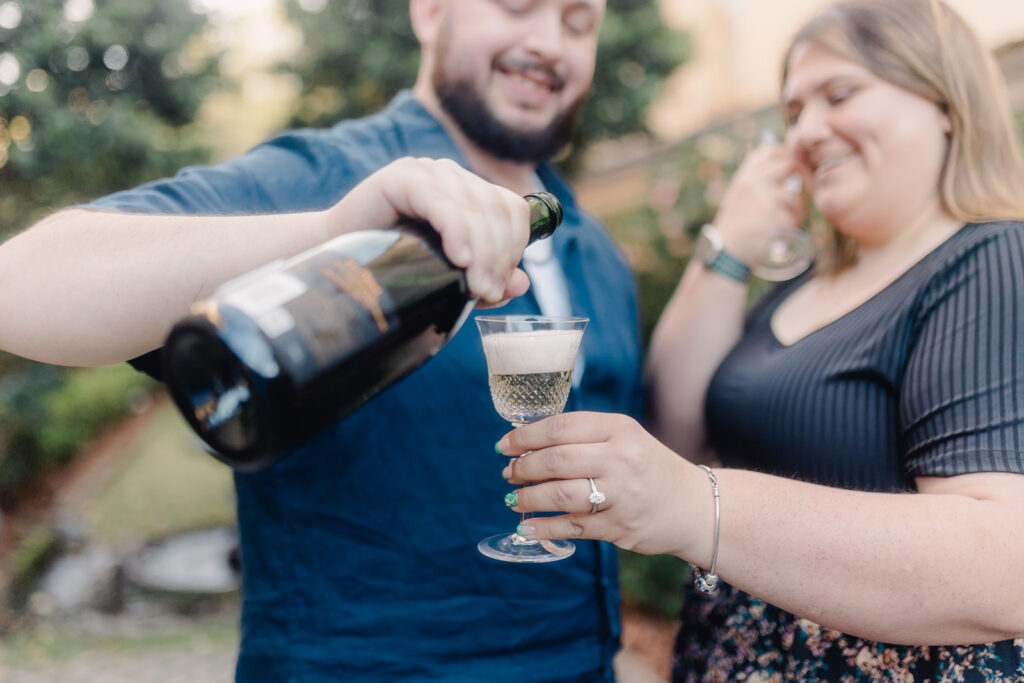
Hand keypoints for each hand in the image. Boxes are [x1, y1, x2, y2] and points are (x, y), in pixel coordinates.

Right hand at [326, 157, 530, 303]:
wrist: (333, 257)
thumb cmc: (392, 267)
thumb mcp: (448, 276)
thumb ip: (487, 279)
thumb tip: (522, 283)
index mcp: (469, 193)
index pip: (512, 210)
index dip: (516, 247)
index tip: (501, 286)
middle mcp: (452, 176)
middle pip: (496, 209)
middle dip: (499, 256)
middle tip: (488, 293)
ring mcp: (426, 172)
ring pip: (474, 207)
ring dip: (483, 251)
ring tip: (476, 287)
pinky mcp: (401, 178)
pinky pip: (440, 201)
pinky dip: (456, 230)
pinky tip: (459, 257)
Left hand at [497, 412, 707, 556]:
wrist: (694, 506)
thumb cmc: (649, 468)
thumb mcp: (625, 439)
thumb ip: (584, 436)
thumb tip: (528, 443)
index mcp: (619, 429)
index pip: (560, 427)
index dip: (525, 436)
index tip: (505, 445)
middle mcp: (621, 458)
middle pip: (555, 460)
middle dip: (523, 467)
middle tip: (509, 473)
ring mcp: (621, 495)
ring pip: (559, 494)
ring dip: (528, 498)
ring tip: (514, 498)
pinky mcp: (619, 527)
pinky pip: (571, 527)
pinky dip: (543, 527)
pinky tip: (526, 527)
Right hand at [712, 140, 806, 264]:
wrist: (727, 251)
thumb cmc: (735, 223)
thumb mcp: (738, 192)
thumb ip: (753, 172)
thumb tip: (767, 146)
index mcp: (745, 176)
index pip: (771, 151)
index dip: (784, 157)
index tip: (787, 169)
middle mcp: (755, 182)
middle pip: (790, 165)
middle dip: (796, 179)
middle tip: (790, 197)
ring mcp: (768, 199)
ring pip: (797, 196)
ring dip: (795, 209)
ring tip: (780, 221)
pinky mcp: (778, 217)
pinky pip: (796, 216)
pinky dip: (791, 225)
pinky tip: (778, 233)